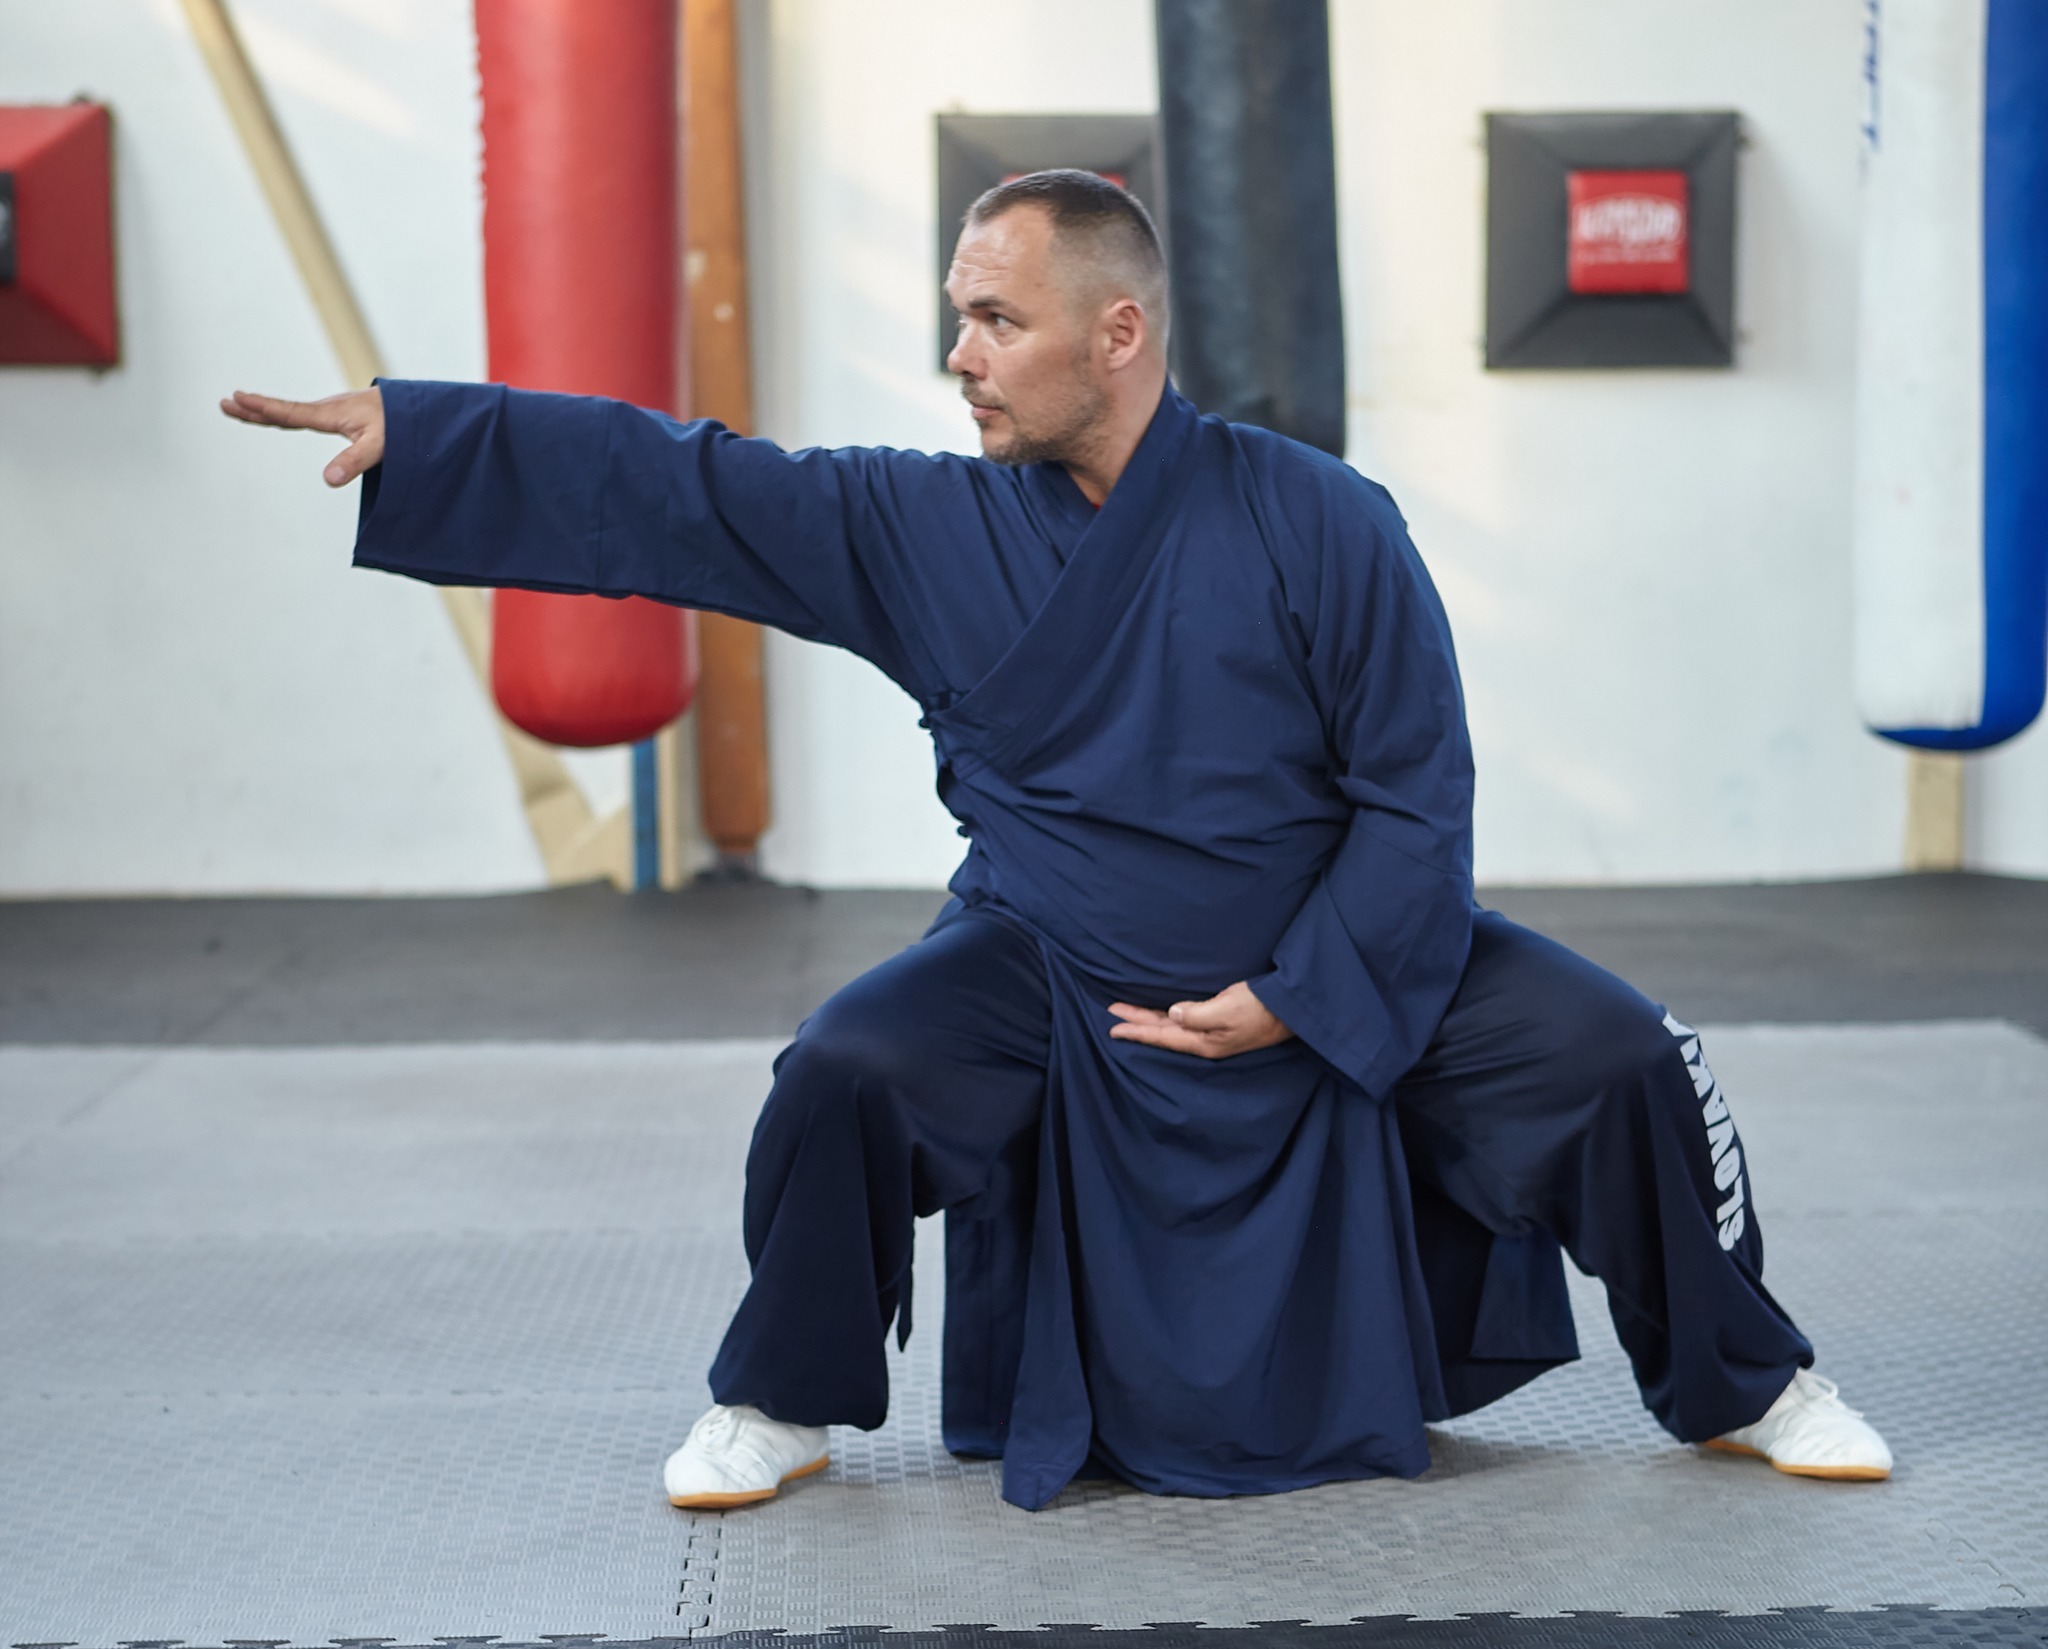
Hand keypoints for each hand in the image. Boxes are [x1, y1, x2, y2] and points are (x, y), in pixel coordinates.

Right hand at [220, 386, 384, 486]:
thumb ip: (354, 462)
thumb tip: (327, 479)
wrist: (418, 406)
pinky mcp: (341, 414)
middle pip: (284, 410)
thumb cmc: (400, 425)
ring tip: (242, 407)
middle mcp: (328, 409)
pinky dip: (286, 414)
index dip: (262, 408)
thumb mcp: (379, 446)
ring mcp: (334, 410)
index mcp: (331, 414)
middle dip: (254, 409)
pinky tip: (280, 416)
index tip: (236, 399)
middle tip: (225, 403)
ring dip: (266, 410)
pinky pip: (306, 414)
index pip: (290, 412)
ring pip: (293, 411)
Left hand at [1107, 981, 1294, 1060]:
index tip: (1112, 1027)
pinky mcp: (1223, 1022)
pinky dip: (1169, 1016)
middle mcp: (1206, 1040)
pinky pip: (1187, 1020)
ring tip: (1131, 1013)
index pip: (1162, 1036)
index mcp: (1205, 1042)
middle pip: (1164, 1031)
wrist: (1294, 1009)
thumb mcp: (1227, 1009)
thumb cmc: (1262, 1008)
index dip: (1137, 1030)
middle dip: (1138, 1022)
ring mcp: (1215, 1033)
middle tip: (1112, 1012)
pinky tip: (1166, 1013)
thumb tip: (1172, 1014)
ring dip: (1151, 1018)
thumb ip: (1197, 1015)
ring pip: (1174, 1026)